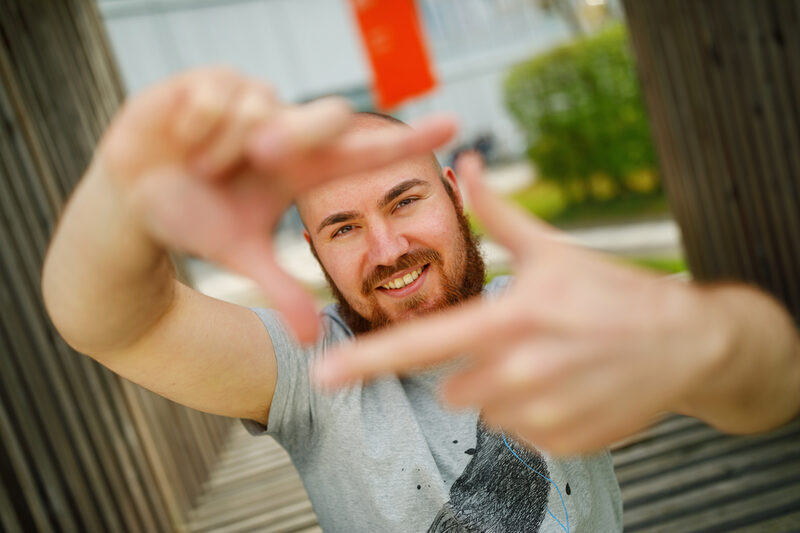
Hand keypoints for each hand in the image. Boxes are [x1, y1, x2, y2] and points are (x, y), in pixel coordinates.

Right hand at [99, 68, 455, 342]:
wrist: (133, 206)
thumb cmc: (194, 221)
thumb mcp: (242, 256)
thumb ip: (283, 290)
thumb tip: (316, 340)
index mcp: (301, 167)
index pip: (366, 150)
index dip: (408, 139)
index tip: (454, 126)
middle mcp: (284, 130)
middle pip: (328, 114)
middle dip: (296, 135)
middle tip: (261, 157)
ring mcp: (248, 102)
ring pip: (265, 104)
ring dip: (229, 141)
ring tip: (202, 163)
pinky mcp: (206, 83)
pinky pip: (219, 90)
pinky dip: (198, 122)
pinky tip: (182, 139)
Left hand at [313, 152, 729, 454]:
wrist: (685, 342)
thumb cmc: (612, 290)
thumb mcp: (554, 249)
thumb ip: (500, 213)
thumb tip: (466, 163)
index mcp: (508, 321)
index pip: (422, 346)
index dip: (368, 363)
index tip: (326, 377)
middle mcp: (519, 373)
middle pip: (451, 386)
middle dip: (472, 366)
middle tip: (520, 342)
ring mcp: (542, 413)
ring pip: (485, 410)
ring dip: (503, 391)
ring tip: (548, 362)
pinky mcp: (563, 442)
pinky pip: (521, 433)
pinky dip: (534, 414)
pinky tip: (568, 386)